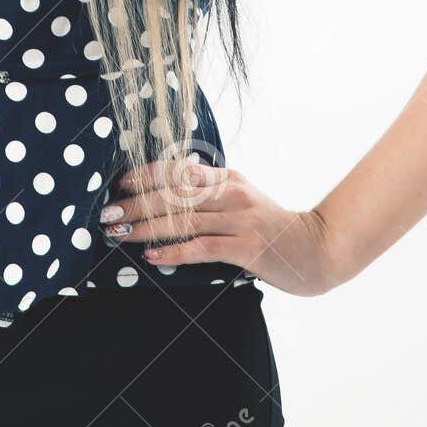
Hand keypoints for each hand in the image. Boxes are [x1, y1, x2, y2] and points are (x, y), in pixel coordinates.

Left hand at [100, 158, 349, 298]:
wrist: (318, 249)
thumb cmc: (274, 229)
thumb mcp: (244, 201)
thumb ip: (214, 196)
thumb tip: (171, 195)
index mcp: (229, 179)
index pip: (180, 170)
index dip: (147, 174)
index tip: (120, 182)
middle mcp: (233, 193)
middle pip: (175, 194)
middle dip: (137, 203)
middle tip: (109, 213)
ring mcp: (241, 219)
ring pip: (184, 220)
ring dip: (147, 227)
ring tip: (121, 233)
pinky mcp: (247, 246)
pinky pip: (202, 247)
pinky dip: (174, 251)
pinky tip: (152, 255)